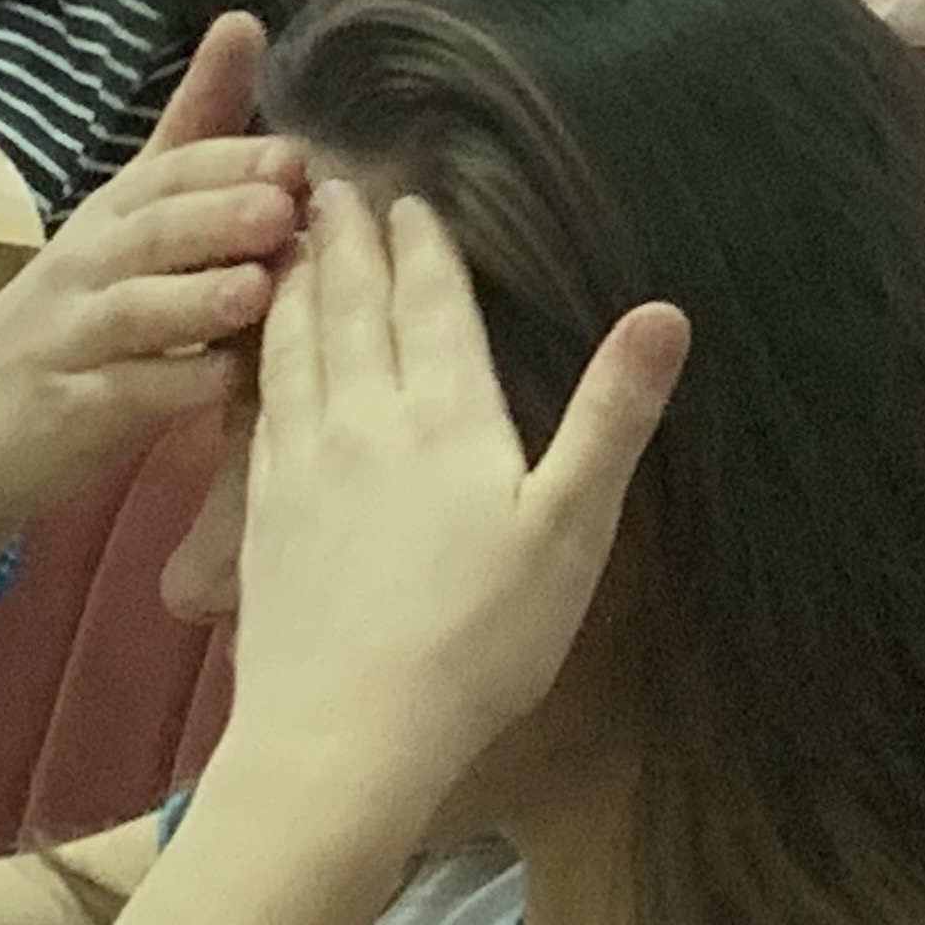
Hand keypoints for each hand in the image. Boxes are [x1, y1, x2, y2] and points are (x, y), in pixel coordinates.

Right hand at [0, 22, 303, 584]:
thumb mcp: (130, 221)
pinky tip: (230, 382)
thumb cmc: (76, 313)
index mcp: (111, 215)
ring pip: (134, 311)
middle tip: (282, 207)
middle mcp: (84, 265)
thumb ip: (195, 135)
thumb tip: (243, 21)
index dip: (227, 161)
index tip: (294, 154)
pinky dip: (177, 386)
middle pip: (149, 231)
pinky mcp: (63, 411)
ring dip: (196, 298)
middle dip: (216, 215)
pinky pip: (124, 396)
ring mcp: (68, 338)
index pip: (164, 171)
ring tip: (258, 288)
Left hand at [226, 179, 686, 820]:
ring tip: (289, 246)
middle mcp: (366, 421)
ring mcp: (302, 467)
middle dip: (345, 243)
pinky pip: (258, 407)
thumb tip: (666, 311)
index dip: (423, 246)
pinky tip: (260, 360)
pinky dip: (261, 358)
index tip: (406, 191)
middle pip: (351, 309)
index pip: (432, 306)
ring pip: (293, 349)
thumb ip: (613, 414)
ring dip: (294, 288)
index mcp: (447, 416)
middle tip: (326, 184)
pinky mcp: (261, 516)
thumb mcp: (571, 527)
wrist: (339, 739)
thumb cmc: (477, 638)